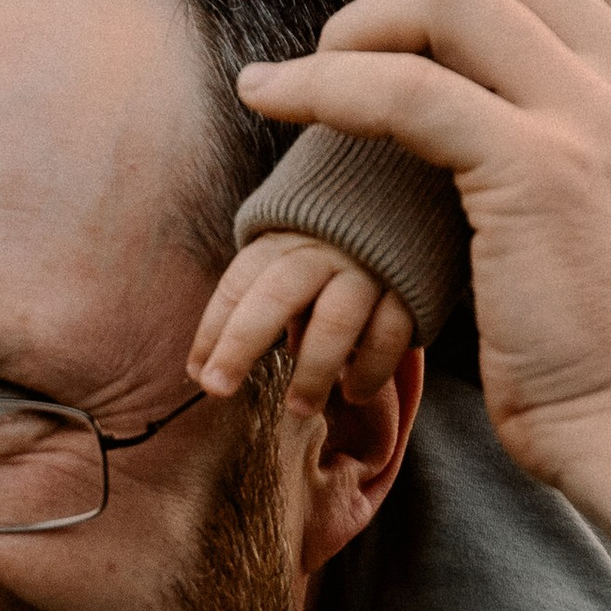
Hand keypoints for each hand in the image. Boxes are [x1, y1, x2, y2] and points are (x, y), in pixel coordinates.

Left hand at [189, 232, 416, 414]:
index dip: (214, 327)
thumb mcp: (295, 253)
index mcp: (286, 239)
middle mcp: (324, 250)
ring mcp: (369, 269)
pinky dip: (371, 369)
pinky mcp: (412, 289)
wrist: (412, 202)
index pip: (240, 281)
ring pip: (335, 321)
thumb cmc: (336, 244)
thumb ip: (265, 296)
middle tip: (218, 389)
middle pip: (276, 295)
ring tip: (298, 408)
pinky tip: (354, 393)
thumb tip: (217, 361)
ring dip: (312, 369)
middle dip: (242, 343)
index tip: (198, 372)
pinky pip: (389, 334)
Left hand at [228, 0, 610, 522]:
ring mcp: (593, 119)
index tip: (416, 4)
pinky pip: (403, 88)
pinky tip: (271, 100)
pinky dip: (320, 82)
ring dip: (356, 21)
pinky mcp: (537, 173)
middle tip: (347, 47)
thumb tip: (478, 82)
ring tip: (310, 76)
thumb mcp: (609, 199)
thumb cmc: (610, 339)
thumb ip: (566, 125)